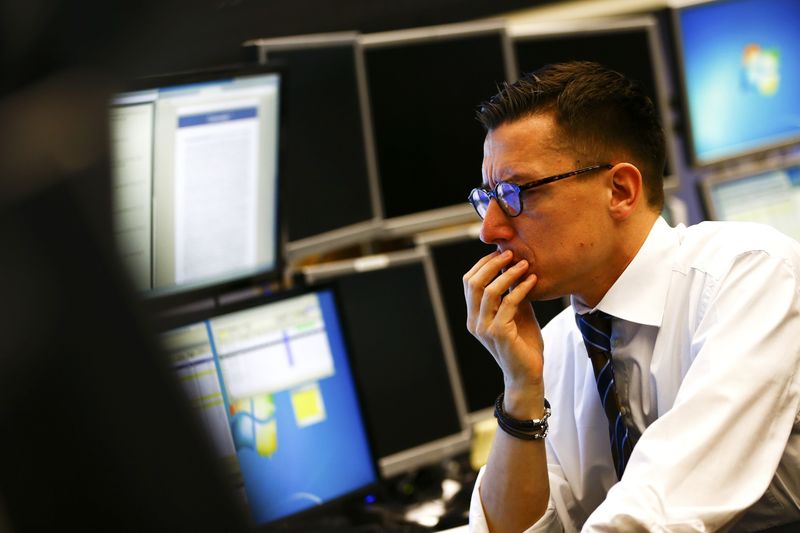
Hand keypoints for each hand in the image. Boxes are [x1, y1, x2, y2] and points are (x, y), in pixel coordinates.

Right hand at [463, 250, 543, 414]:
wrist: (528, 375)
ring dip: (508, 274)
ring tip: (524, 264)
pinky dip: (521, 288)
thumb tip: (515, 268)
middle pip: (473, 283)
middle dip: (491, 264)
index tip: (501, 253)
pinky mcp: (499, 333)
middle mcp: (474, 321)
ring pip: (489, 291)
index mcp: (474, 316)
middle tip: (510, 253)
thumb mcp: (517, 314)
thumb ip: (512, 295)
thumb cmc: (523, 345)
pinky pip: (508, 303)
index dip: (482, 265)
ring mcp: (484, 328)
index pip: (468, 282)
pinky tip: (532, 281)